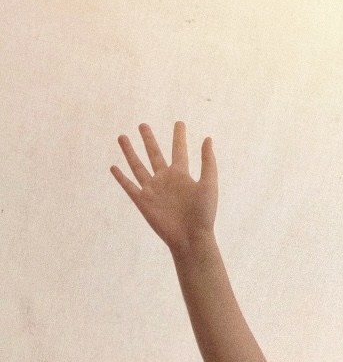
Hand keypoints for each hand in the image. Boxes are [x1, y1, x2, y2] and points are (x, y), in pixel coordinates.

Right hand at [111, 122, 216, 253]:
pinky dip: (120, 177)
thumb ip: (208, 162)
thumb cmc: (204, 214)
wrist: (191, 238)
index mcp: (182, 175)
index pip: (179, 150)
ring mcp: (153, 190)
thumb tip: (208, 138)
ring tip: (122, 137)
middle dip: (148, 140)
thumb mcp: (209, 184)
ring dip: (130, 152)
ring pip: (138, 166)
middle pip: (155, 154)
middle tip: (143, 125)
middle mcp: (165, 180)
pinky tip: (113, 167)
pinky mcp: (142, 202)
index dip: (179, 136)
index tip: (179, 123)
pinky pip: (129, 186)